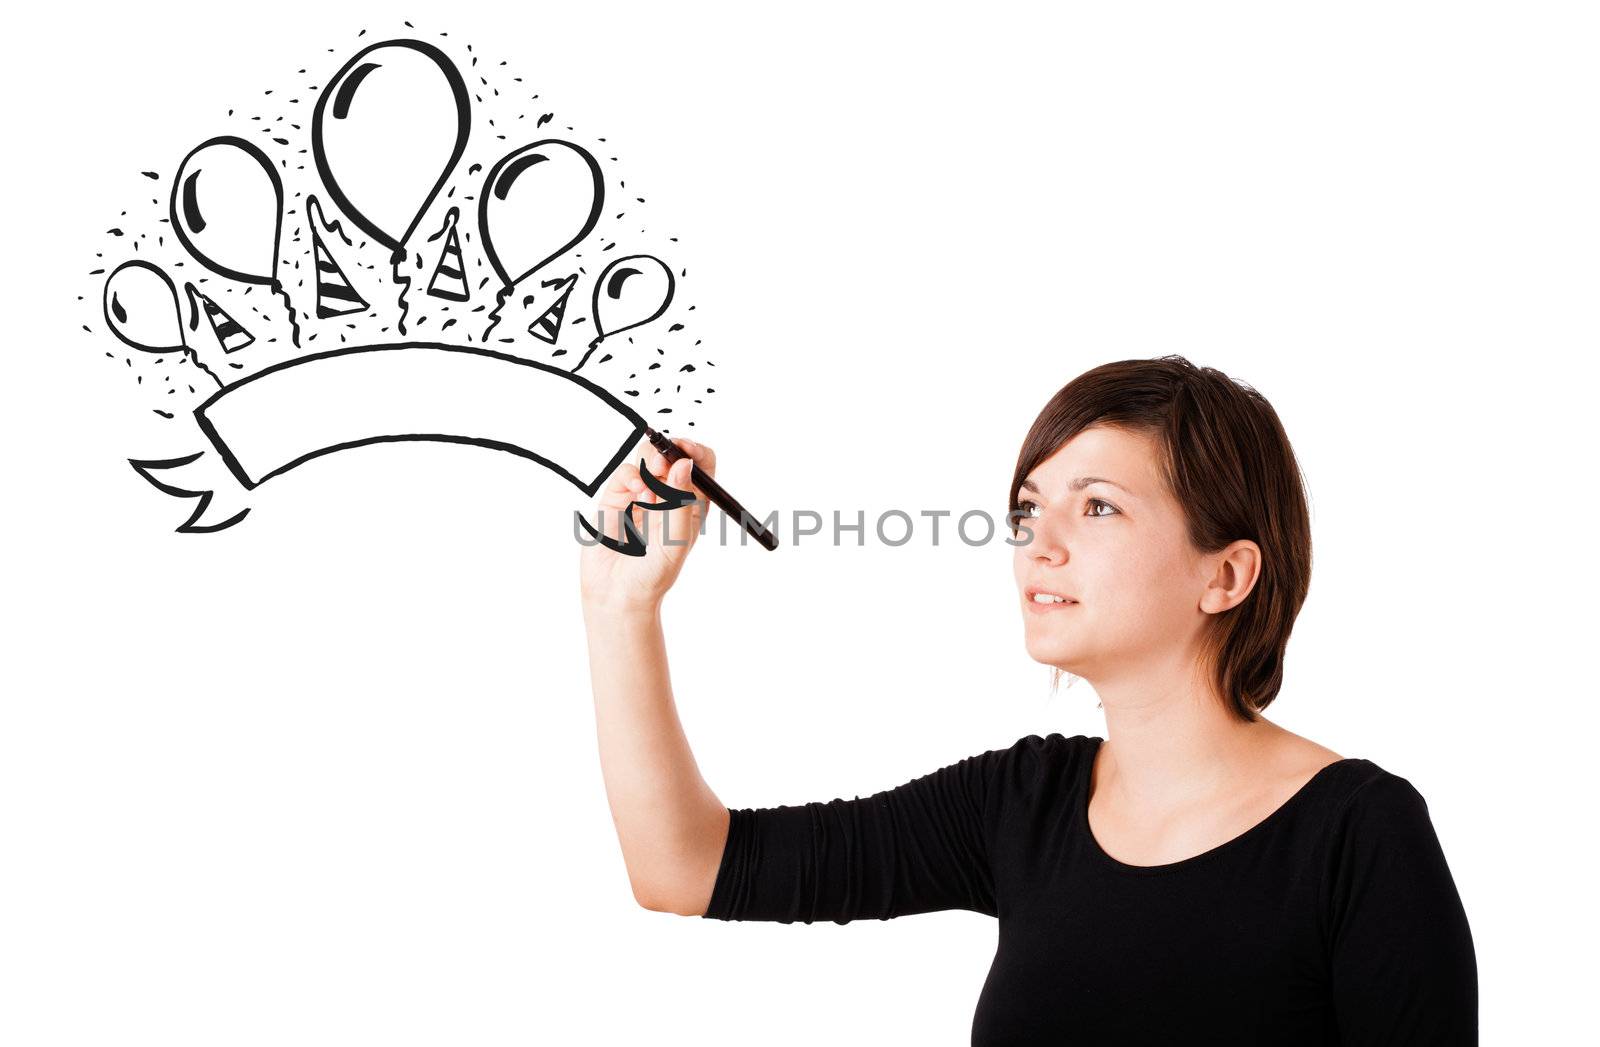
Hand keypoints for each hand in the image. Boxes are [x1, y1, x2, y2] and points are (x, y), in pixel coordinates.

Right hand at [579, 434, 716, 612]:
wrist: (619, 594)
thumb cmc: (654, 575)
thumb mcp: (677, 541)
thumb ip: (681, 502)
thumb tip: (685, 465)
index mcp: (691, 504)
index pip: (700, 466)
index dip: (695, 452)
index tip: (687, 450)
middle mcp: (668, 496)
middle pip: (672, 455)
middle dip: (669, 452)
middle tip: (662, 463)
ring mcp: (641, 495)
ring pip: (647, 459)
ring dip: (649, 463)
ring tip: (648, 488)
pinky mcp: (616, 499)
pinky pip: (624, 474)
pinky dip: (629, 476)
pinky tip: (635, 492)